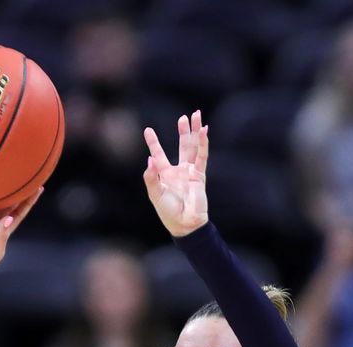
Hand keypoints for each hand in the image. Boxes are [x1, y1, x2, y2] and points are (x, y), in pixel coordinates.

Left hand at [143, 110, 208, 237]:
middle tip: (184, 117)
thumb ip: (150, 178)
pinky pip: (202, 157)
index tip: (148, 130)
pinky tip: (204, 132)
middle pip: (182, 146)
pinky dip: (203, 144)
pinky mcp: (200, 176)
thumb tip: (149, 159)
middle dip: (184, 131)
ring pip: (193, 148)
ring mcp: (190, 172)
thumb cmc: (168, 212)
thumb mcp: (155, 195)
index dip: (154, 142)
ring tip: (197, 116)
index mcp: (165, 174)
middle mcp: (178, 171)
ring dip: (195, 133)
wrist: (185, 224)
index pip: (158, 154)